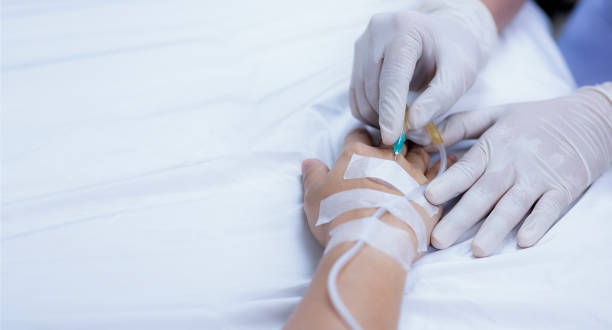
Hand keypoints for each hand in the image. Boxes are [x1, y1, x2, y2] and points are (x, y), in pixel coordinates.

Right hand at [301, 129, 454, 250]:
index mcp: (356, 154)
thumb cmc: (338, 218)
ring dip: (416, 150)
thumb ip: (313, 175)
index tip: (358, 145)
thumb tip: (309, 162)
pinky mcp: (430, 192)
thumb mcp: (314, 196)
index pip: (357, 134)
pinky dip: (441, 165)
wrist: (372, 242)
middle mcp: (387, 158)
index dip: (356, 139)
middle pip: (391, 140)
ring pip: (418, 151)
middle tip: (389, 149)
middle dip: (390, 142)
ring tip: (416, 153)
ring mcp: (411, 174)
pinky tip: (448, 159)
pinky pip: (440, 173)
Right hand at [349, 0, 496, 145]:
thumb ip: (438, 99)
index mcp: (406, 28)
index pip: (392, 77)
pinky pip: (356, 96)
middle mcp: (378, 31)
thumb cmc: (455, 54)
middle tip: (408, 135)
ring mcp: (363, 43)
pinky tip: (390, 116)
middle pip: (373, 88)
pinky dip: (370, 112)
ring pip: (361, 95)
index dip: (390, 111)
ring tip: (403, 125)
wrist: (444, 36)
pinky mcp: (357, 57)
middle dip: (387, 118)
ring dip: (378, 118)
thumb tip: (412, 125)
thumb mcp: (459, 75)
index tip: (392, 139)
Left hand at [426, 84, 611, 256]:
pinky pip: (550, 209)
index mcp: (494, 145)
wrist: (590, 118)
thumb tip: (423, 135)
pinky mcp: (564, 189)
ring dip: (495, 228)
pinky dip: (538, 224)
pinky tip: (524, 240)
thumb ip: (459, 125)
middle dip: (461, 217)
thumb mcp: (495, 114)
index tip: (429, 198)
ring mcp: (540, 177)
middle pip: (484, 193)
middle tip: (439, 239)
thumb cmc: (533, 119)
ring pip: (513, 205)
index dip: (449, 183)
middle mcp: (514, 163)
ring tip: (477, 249)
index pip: (468, 167)